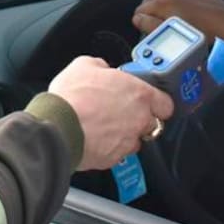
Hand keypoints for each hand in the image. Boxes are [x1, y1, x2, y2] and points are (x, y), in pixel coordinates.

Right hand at [49, 56, 173, 170]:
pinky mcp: (114, 158)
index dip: (157, 102)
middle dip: (139, 118)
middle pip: (152, 123)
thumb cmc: (72, 97)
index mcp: (139, 93)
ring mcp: (128, 141)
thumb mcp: (84, 65)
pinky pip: (117, 152)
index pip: (166, 103)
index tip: (149, 100)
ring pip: (134, 140)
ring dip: (123, 133)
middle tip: (120, 111)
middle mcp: (139, 119)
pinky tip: (93, 137)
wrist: (57, 128)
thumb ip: (101, 66)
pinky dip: (108, 146)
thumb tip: (102, 69)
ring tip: (102, 126)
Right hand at [133, 0, 223, 55]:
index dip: (143, 21)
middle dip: (152, 11)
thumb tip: (138, 19)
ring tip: (172, 16)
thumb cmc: (203, 34)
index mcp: (164, 1)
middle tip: (160, 24)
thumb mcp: (174, 34)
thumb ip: (151, 26)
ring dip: (162, 3)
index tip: (148, 29)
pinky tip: (182, 6)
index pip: (140, 9)